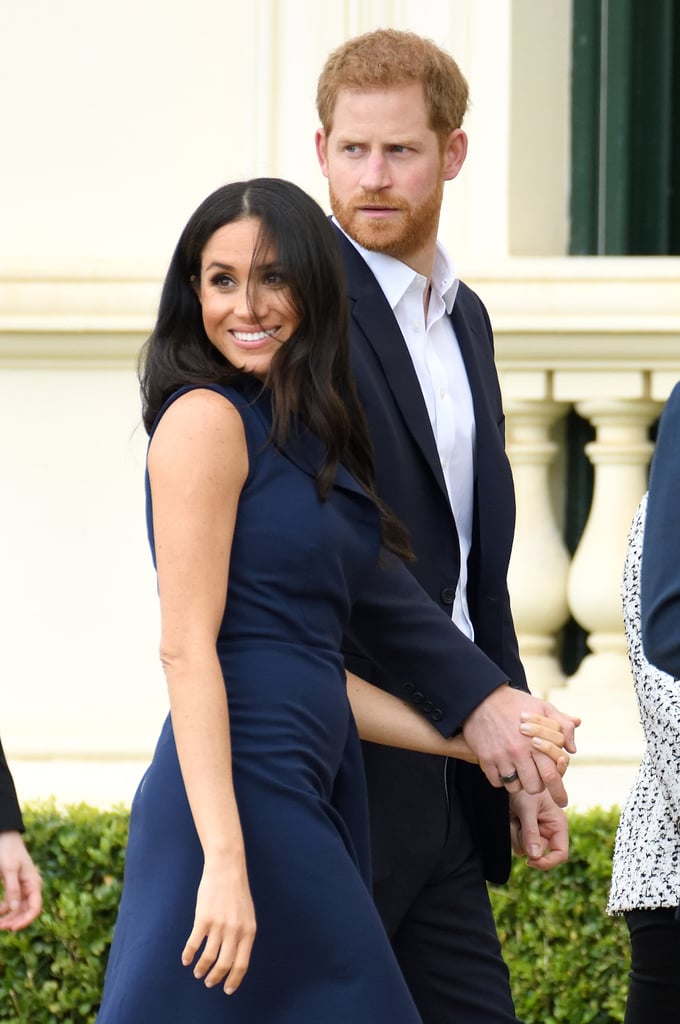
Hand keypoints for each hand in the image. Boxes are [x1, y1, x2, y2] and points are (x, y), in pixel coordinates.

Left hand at [0, 831, 41, 930]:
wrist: (5, 838)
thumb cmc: (9, 851)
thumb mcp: (10, 869)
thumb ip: (12, 889)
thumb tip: (13, 909)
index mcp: (34, 883)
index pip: (35, 908)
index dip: (26, 920)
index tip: (13, 929)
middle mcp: (30, 887)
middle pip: (26, 911)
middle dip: (14, 921)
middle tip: (0, 927)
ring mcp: (23, 887)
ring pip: (18, 909)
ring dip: (9, 918)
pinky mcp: (14, 886)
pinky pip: (11, 903)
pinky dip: (4, 910)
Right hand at [182, 853, 255, 994]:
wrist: (227, 867)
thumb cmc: (236, 892)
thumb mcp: (247, 915)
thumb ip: (243, 935)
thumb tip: (235, 959)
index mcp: (249, 931)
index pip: (242, 964)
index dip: (234, 980)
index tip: (227, 989)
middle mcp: (235, 931)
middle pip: (225, 965)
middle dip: (216, 977)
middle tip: (209, 982)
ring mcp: (219, 925)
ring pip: (208, 957)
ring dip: (201, 968)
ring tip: (198, 972)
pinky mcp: (203, 918)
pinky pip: (194, 944)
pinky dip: (189, 955)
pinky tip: (186, 960)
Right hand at [462, 686, 578, 806]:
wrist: (482, 697)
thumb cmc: (516, 703)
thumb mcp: (543, 708)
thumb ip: (562, 726)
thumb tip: (572, 749)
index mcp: (536, 741)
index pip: (552, 775)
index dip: (559, 792)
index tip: (562, 801)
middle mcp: (518, 752)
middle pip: (534, 786)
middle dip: (538, 787)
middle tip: (536, 781)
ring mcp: (500, 756)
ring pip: (515, 787)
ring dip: (519, 783)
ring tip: (518, 770)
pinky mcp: (485, 758)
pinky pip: (497, 782)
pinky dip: (501, 779)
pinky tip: (504, 767)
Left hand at [509, 790, 568, 869]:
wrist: (511, 777)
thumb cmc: (524, 787)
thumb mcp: (527, 807)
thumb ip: (531, 831)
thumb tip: (534, 856)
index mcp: (557, 825)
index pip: (560, 853)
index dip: (548, 862)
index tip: (531, 861)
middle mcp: (548, 831)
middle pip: (538, 853)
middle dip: (525, 839)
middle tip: (517, 819)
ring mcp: (534, 832)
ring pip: (524, 848)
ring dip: (515, 834)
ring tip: (514, 813)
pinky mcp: (522, 830)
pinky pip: (515, 841)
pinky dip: (510, 830)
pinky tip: (510, 816)